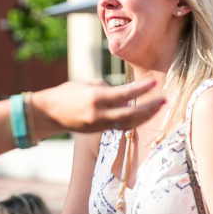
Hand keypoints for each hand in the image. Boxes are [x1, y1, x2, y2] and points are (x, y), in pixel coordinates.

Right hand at [30, 79, 163, 138]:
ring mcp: (99, 124)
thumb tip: (124, 96)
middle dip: (150, 108)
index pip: (124, 93)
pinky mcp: (98, 131)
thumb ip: (106, 88)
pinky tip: (143, 115)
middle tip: (164, 100)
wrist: (48, 113)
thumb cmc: (66, 94)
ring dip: (145, 117)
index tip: (154, 82)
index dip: (141, 89)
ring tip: (157, 108)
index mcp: (96, 97)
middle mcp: (99, 113)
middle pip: (131, 114)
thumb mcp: (86, 84)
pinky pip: (120, 126)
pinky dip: (133, 121)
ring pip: (128, 124)